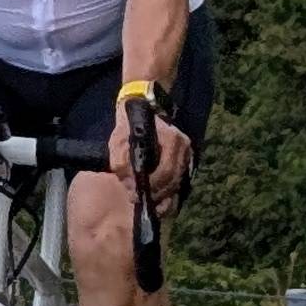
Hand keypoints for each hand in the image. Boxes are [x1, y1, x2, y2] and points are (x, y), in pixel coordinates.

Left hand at [108, 83, 193, 206]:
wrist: (143, 104)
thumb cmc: (129, 122)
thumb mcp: (119, 138)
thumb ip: (121, 161)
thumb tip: (130, 184)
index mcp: (170, 138)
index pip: (165, 171)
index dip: (151, 186)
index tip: (136, 194)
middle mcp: (183, 146)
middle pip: (173, 180)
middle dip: (156, 193)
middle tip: (138, 199)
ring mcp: (186, 151)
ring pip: (177, 181)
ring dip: (162, 194)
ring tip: (145, 200)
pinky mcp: (184, 157)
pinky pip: (179, 179)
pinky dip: (168, 190)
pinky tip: (157, 198)